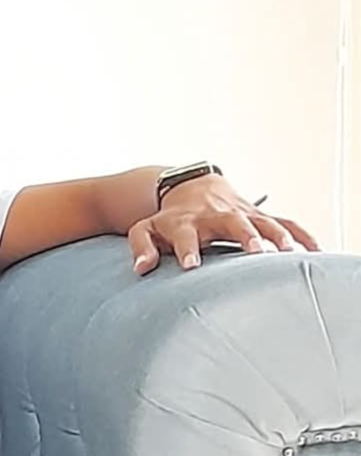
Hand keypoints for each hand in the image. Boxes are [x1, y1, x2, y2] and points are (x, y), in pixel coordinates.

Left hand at [128, 176, 320, 274]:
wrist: (190, 186)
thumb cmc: (167, 218)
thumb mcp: (145, 229)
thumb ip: (141, 247)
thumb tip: (142, 268)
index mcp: (185, 222)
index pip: (185, 235)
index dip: (187, 249)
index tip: (190, 266)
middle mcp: (215, 216)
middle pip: (231, 223)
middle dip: (244, 235)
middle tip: (255, 252)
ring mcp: (239, 213)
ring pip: (262, 220)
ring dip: (276, 234)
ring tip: (287, 252)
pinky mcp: (257, 215)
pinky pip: (283, 222)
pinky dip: (300, 234)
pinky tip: (315, 251)